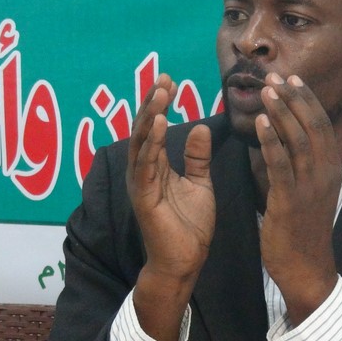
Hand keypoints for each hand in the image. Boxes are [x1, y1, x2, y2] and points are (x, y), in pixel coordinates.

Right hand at [128, 74, 213, 340]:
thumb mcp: (199, 183)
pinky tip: (158, 124)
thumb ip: (197, 157)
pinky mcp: (144, 199)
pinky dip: (151, 144)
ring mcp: (141, 185)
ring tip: (160, 93)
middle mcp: (143, 172)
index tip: (170, 79)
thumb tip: (201, 126)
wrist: (185, 262)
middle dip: (152, 103)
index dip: (160, 103)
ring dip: (150, 116)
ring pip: (142, 143)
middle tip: (163, 78)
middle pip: (144, 130)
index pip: (155, 128)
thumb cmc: (189, 227)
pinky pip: (145, 166)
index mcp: (155, 167)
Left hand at [255, 73, 340, 324]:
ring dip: (281, 112)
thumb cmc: (302, 232)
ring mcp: (309, 187)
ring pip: (298, 139)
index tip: (292, 79)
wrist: (306, 269)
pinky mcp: (290, 201)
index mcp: (330, 169)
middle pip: (313, 125)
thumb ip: (297, 166)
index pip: (321, 125)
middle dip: (294, 98)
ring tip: (266, 90)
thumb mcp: (307, 193)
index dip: (307, 100)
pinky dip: (271, 140)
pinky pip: (281, 164)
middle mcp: (324, 174)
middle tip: (276, 76)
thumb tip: (280, 140)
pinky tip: (260, 122)